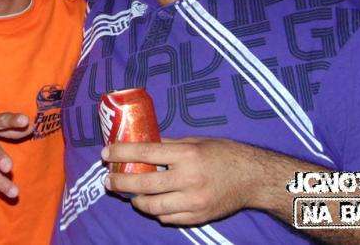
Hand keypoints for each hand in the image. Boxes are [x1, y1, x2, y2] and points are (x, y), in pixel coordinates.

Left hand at [103, 137, 267, 224]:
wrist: (253, 178)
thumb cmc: (225, 154)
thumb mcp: (197, 141)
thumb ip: (170, 145)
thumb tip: (142, 143)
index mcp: (187, 155)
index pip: (145, 153)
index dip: (121, 153)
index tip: (106, 154)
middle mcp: (188, 179)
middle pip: (144, 184)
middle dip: (120, 183)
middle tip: (108, 181)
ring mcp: (193, 201)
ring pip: (153, 207)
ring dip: (136, 201)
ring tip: (128, 195)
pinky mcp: (198, 217)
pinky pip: (168, 218)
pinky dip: (157, 212)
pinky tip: (151, 204)